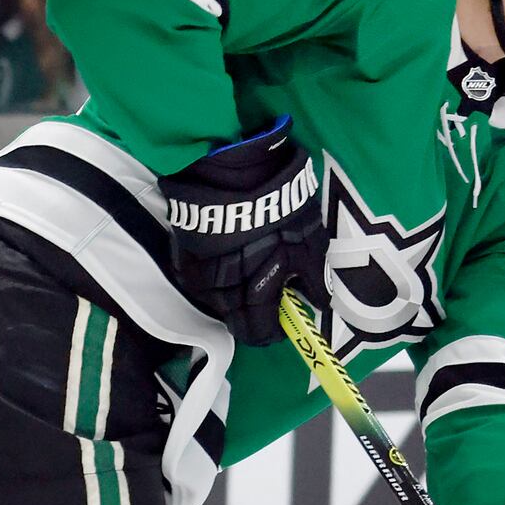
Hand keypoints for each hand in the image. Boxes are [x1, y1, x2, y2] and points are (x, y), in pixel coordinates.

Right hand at [160, 119, 327, 345]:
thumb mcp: (308, 243)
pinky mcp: (183, 258)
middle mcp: (222, 294)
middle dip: (253, 315)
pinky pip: (201, 280)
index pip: (258, 334)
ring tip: (247, 269)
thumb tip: (321, 303)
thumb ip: (313, 279)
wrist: (232, 171)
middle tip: (267, 297)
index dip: (272, 331)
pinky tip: (227, 256)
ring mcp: (199, 278)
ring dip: (234, 294)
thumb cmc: (277, 208)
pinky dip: (216, 275)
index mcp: (253, 294)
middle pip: (235, 322)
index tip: (281, 321)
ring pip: (218, 301)